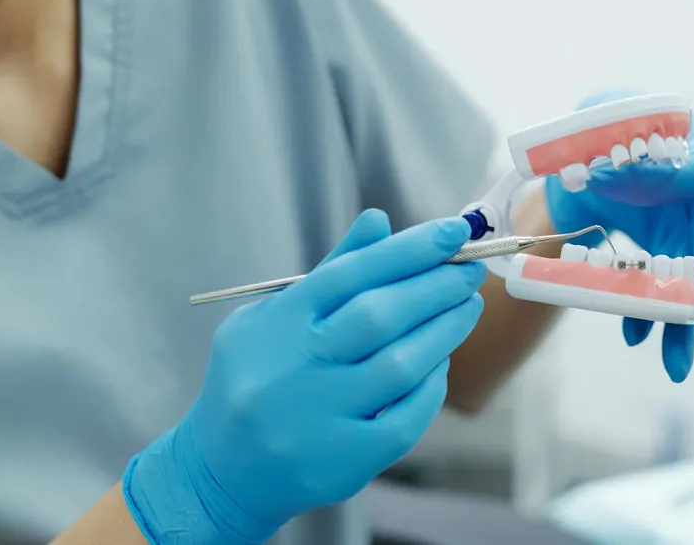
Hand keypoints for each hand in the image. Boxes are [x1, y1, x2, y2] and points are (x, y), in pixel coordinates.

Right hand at [123, 210, 485, 544]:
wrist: (222, 471)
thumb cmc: (258, 378)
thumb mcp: (274, 317)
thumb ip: (331, 271)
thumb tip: (380, 220)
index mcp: (276, 324)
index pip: (351, 274)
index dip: (409, 249)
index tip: (455, 231)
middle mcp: (293, 369)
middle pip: (379, 316)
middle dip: (436, 286)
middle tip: (471, 269)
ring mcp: (316, 419)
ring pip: (400, 366)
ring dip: (444, 331)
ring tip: (467, 307)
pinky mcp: (341, 462)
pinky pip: (405, 418)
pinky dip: (431, 386)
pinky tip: (441, 362)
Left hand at [544, 89, 693, 382]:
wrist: (590, 151)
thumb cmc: (608, 122)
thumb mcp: (603, 114)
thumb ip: (607, 130)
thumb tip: (607, 172)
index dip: (671, 181)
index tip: (622, 182)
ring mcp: (691, 228)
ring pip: (693, 283)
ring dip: (681, 326)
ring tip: (676, 369)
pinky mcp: (666, 253)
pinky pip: (662, 290)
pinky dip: (645, 315)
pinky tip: (633, 335)